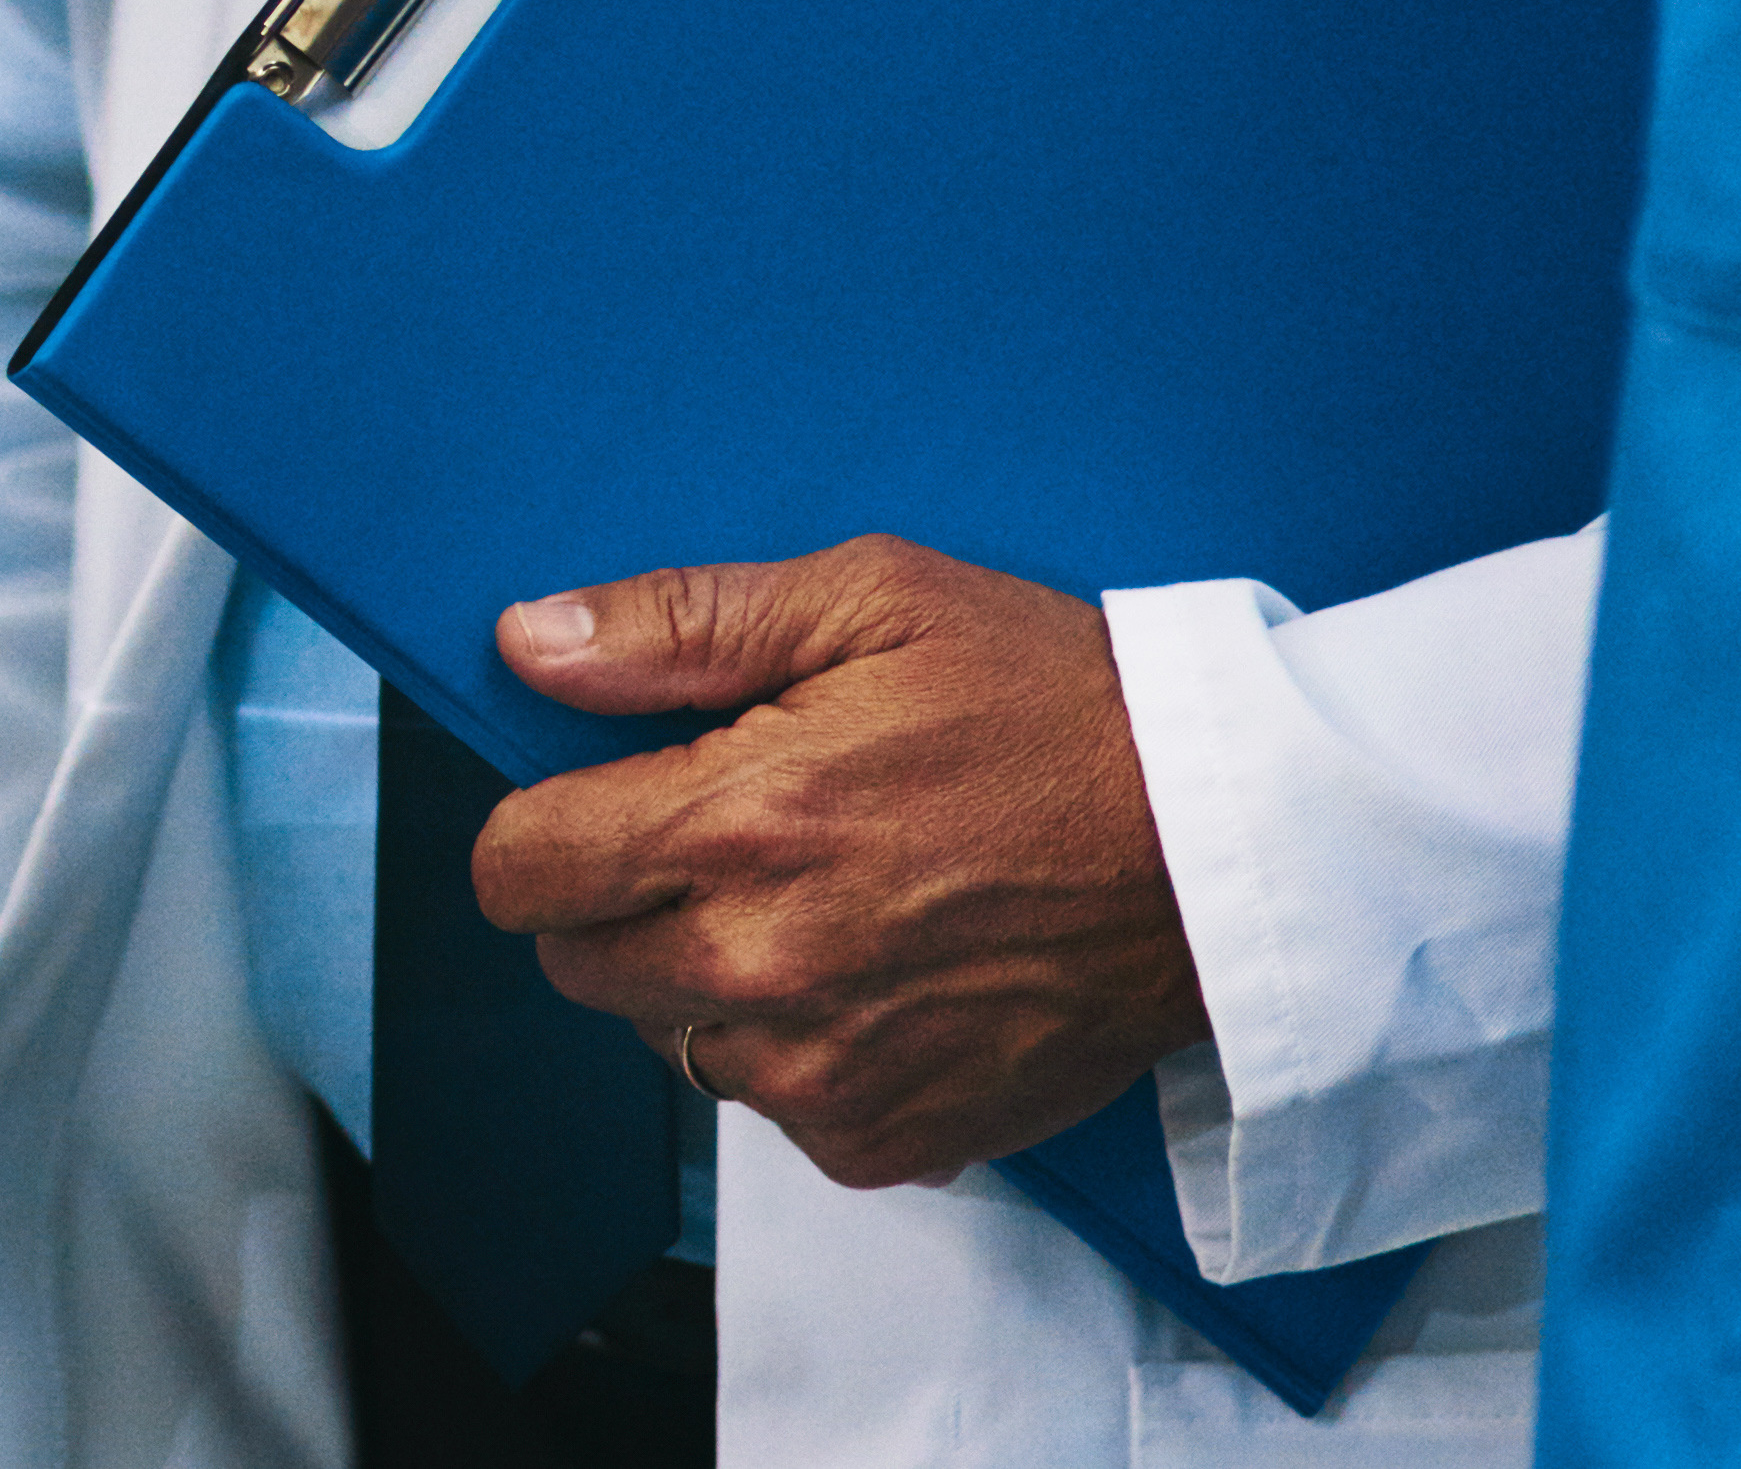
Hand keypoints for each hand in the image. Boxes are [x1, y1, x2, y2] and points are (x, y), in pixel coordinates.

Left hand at [471, 534, 1210, 1191]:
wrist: (1221, 851)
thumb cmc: (1056, 705)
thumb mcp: (873, 599)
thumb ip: (679, 624)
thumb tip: (530, 643)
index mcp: (739, 823)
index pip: (519, 868)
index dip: (544, 826)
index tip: (602, 800)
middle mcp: (761, 966)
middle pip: (575, 960)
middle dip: (625, 896)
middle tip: (736, 836)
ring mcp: (820, 1072)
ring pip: (668, 1040)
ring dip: (708, 980)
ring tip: (828, 899)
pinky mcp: (880, 1141)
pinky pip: (770, 1107)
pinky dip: (802, 1050)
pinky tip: (884, 973)